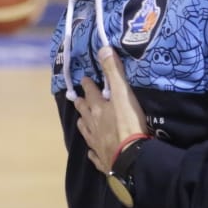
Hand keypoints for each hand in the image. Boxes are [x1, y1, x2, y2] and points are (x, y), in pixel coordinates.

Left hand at [73, 46, 147, 175]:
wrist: (130, 158)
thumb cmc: (128, 124)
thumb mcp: (122, 94)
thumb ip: (114, 72)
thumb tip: (103, 48)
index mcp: (98, 109)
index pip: (90, 92)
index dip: (87, 85)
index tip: (83, 78)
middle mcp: (93, 125)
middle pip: (84, 112)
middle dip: (81, 103)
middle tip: (77, 98)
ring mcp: (96, 144)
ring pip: (86, 131)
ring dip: (83, 124)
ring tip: (80, 120)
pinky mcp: (103, 159)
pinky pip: (94, 153)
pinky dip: (92, 150)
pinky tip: (91, 151)